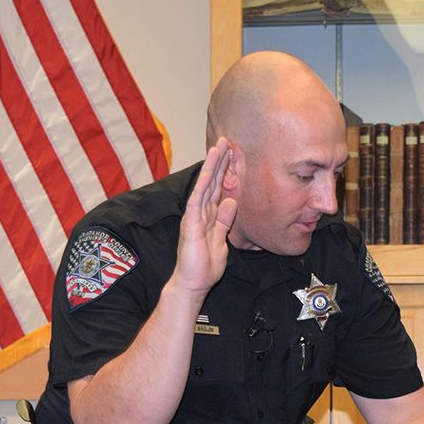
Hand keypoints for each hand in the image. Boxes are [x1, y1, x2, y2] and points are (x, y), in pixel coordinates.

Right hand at [174, 139, 238, 292]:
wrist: (193, 283)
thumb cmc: (205, 265)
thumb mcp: (221, 240)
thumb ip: (225, 221)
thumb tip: (232, 203)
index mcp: (209, 216)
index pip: (218, 188)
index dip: (225, 171)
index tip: (232, 154)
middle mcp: (201, 212)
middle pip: (212, 182)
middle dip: (219, 161)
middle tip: (226, 140)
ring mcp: (195, 216)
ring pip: (204, 186)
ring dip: (211, 167)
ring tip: (218, 147)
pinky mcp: (190, 224)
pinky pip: (198, 201)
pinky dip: (202, 185)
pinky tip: (208, 172)